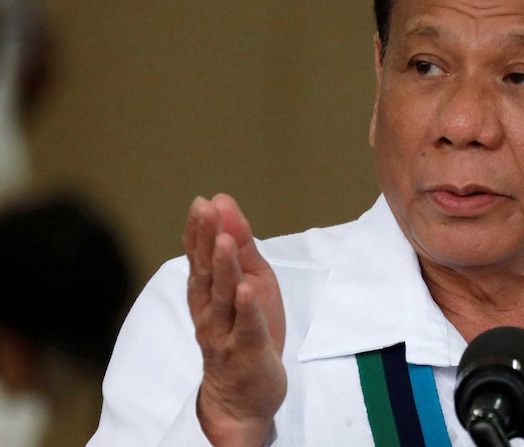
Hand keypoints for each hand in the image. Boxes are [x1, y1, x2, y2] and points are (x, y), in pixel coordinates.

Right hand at [183, 194, 286, 446]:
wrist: (243, 396)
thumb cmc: (246, 330)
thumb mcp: (249, 280)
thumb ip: (239, 245)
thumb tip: (224, 202)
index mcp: (208, 292)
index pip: (199, 257)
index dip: (199, 230)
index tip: (201, 203)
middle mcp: (210, 311)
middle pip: (206, 272)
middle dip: (204, 240)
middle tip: (204, 209)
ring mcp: (226, 333)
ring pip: (223, 298)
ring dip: (223, 268)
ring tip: (224, 241)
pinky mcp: (248, 352)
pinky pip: (247, 328)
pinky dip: (246, 309)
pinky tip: (246, 289)